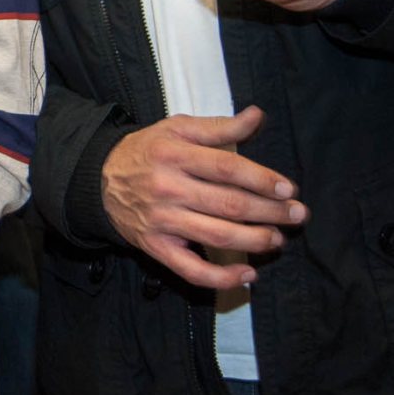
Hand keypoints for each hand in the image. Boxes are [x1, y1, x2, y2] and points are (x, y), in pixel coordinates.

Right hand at [101, 107, 307, 289]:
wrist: (96, 178)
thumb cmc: (145, 151)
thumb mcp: (176, 129)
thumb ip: (219, 126)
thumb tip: (257, 116)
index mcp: (174, 154)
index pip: (226, 168)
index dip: (262, 180)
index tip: (288, 189)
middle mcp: (167, 188)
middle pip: (229, 204)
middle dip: (270, 212)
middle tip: (297, 215)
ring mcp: (161, 221)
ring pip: (217, 237)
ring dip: (255, 241)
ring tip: (277, 239)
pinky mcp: (155, 246)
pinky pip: (191, 270)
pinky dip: (222, 279)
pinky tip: (248, 276)